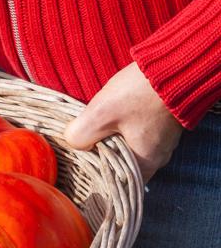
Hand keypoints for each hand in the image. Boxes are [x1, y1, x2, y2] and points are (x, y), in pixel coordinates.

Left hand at [63, 62, 182, 181]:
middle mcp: (157, 155)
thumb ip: (80, 135)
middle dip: (99, 155)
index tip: (79, 164)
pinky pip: (135, 133)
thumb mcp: (100, 114)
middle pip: (120, 165)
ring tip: (93, 128)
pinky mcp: (160, 123)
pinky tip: (108, 117)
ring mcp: (161, 139)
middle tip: (81, 144)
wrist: (175, 63)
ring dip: (109, 139)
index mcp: (146, 162)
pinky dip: (120, 128)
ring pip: (126, 147)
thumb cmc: (140, 92)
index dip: (96, 176)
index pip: (116, 183)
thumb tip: (72, 142)